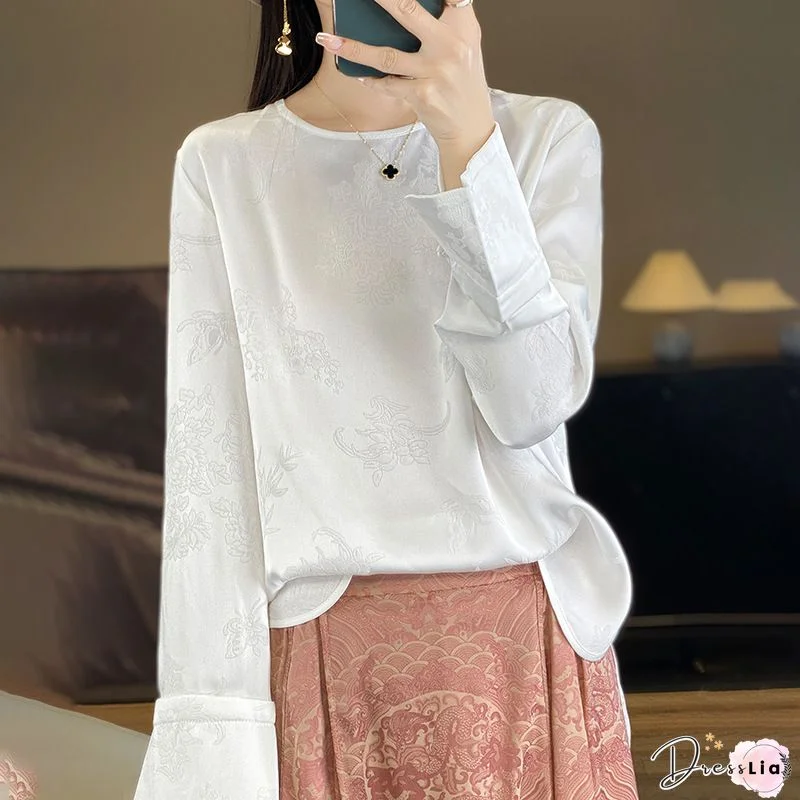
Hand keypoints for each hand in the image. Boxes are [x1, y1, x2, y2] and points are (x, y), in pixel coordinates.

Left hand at [315, 0, 494, 150]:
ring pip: (386, 55)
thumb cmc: (462, 83)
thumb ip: (444, 20)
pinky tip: (358, 74)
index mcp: (464, 25)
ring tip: (328, 40)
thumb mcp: (463, 45)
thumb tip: (400, 5)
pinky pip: (387, 84)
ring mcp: (436, 71)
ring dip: (353, 48)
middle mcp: (452, 45)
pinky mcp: (422, 95)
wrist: (470, 128)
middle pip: (408, 10)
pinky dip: (371, 79)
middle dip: (380, 0)